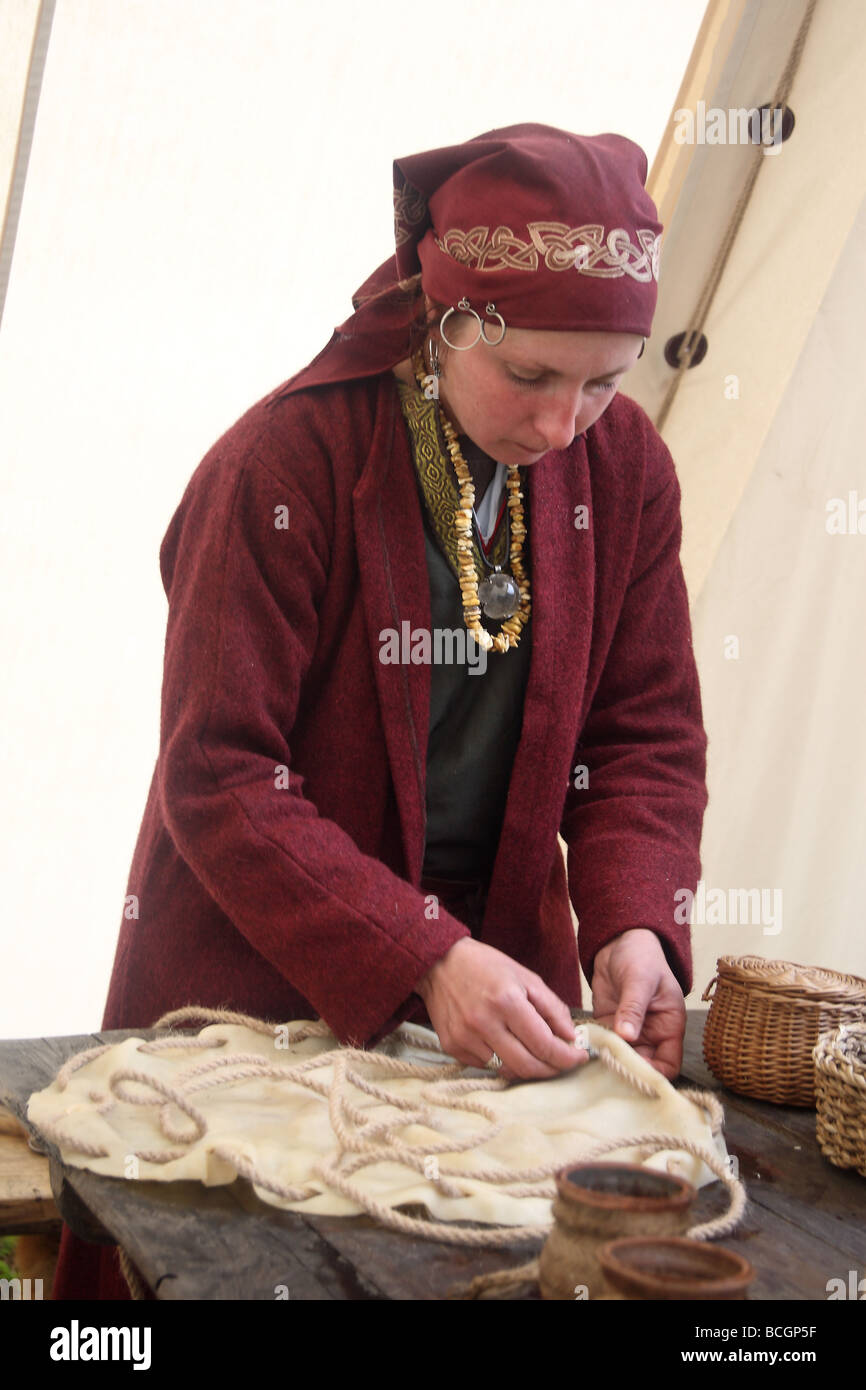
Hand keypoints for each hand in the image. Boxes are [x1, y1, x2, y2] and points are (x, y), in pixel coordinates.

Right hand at [415, 938, 586, 1079]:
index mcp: (507, 1001)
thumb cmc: (486, 966)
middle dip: (552, 1069)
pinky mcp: (452, 1046)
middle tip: (562, 1063)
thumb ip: (552, 1008)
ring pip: (507, 1070)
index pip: (544, 1045)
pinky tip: (506, 1046)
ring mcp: (465, 1038)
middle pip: (527, 1066)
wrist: (439, 963)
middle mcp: (484, 1023)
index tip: (579, 1057)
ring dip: (527, 1067)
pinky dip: (502, 1061)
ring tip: (536, 1055)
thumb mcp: (525, 977)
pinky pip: (486, 1066)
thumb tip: (571, 1037)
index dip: (567, 1057)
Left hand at [590, 928, 685, 1079]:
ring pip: (620, 1060)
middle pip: (642, 1067)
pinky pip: (602, 1046)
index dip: (654, 1074)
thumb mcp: (640, 979)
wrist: (619, 942)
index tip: (633, 1072)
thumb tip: (628, 1036)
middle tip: (606, 1070)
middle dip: (626, 1071)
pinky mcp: (607, 1027)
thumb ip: (634, 1007)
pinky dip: (593, 1049)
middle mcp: (651, 1035)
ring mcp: (628, 1033)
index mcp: (669, 1026)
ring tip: (591, 1062)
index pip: (669, 1064)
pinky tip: (580, 1049)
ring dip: (606, 1062)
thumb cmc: (641, 956)